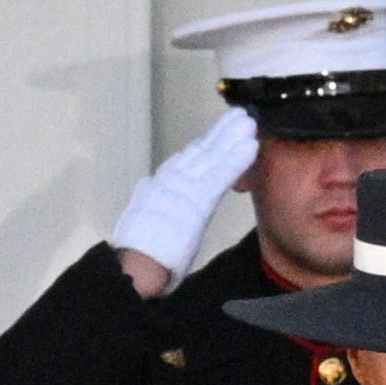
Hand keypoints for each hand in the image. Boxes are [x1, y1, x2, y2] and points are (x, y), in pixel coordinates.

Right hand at [106, 108, 263, 290]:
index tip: (216, 132)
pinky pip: (219, 177)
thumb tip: (151, 196)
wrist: (134, 269)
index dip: (203, 145)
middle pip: (197, 154)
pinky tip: (250, 147)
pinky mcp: (195, 202)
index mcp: (155, 190)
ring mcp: (180, 190)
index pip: (183, 163)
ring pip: (209, 159)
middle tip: (238, 115)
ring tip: (248, 123)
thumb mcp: (142, 227)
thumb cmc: (139, 259)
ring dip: (230, 139)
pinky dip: (235, 160)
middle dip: (218, 133)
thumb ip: (153, 210)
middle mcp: (166, 183)